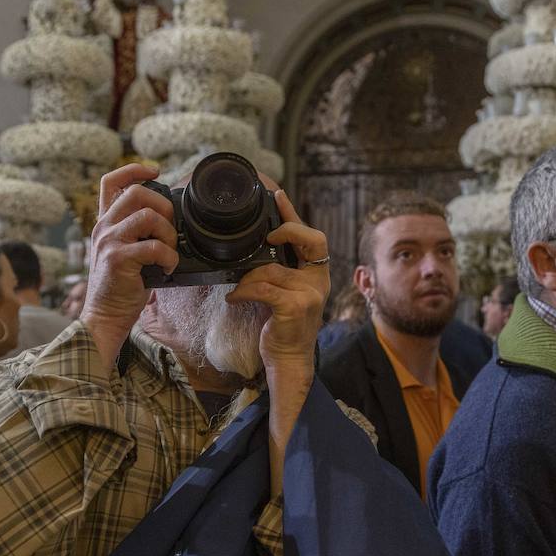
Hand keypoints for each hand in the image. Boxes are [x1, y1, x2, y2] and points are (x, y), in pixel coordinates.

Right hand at [80, 163, 180, 370]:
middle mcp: (104, 228)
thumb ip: (136, 232)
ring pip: (148, 216)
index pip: (111, 182)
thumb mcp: (123, 251)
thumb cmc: (121, 286)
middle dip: (163, 206)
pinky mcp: (118, 259)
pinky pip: (155, 247)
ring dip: (168, 233)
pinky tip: (167, 268)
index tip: (154, 172)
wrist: (105, 316)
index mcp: (105, 223)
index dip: (133, 170)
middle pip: (136, 193)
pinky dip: (169, 257)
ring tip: (169, 251)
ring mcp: (109, 242)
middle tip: (170, 228)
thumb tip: (168, 219)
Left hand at [225, 190, 329, 374]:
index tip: (278, 197)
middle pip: (309, 239)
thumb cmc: (284, 326)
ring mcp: (310, 293)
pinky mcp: (295, 306)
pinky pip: (263, 288)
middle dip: (287, 230)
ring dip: (249, 277)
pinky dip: (244, 292)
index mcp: (318, 274)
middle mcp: (319, 281)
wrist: (289, 359)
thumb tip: (257, 247)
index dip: (294, 215)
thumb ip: (281, 270)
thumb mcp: (286, 293)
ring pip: (272, 268)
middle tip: (265, 238)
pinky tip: (235, 298)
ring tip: (237, 289)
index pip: (313, 236)